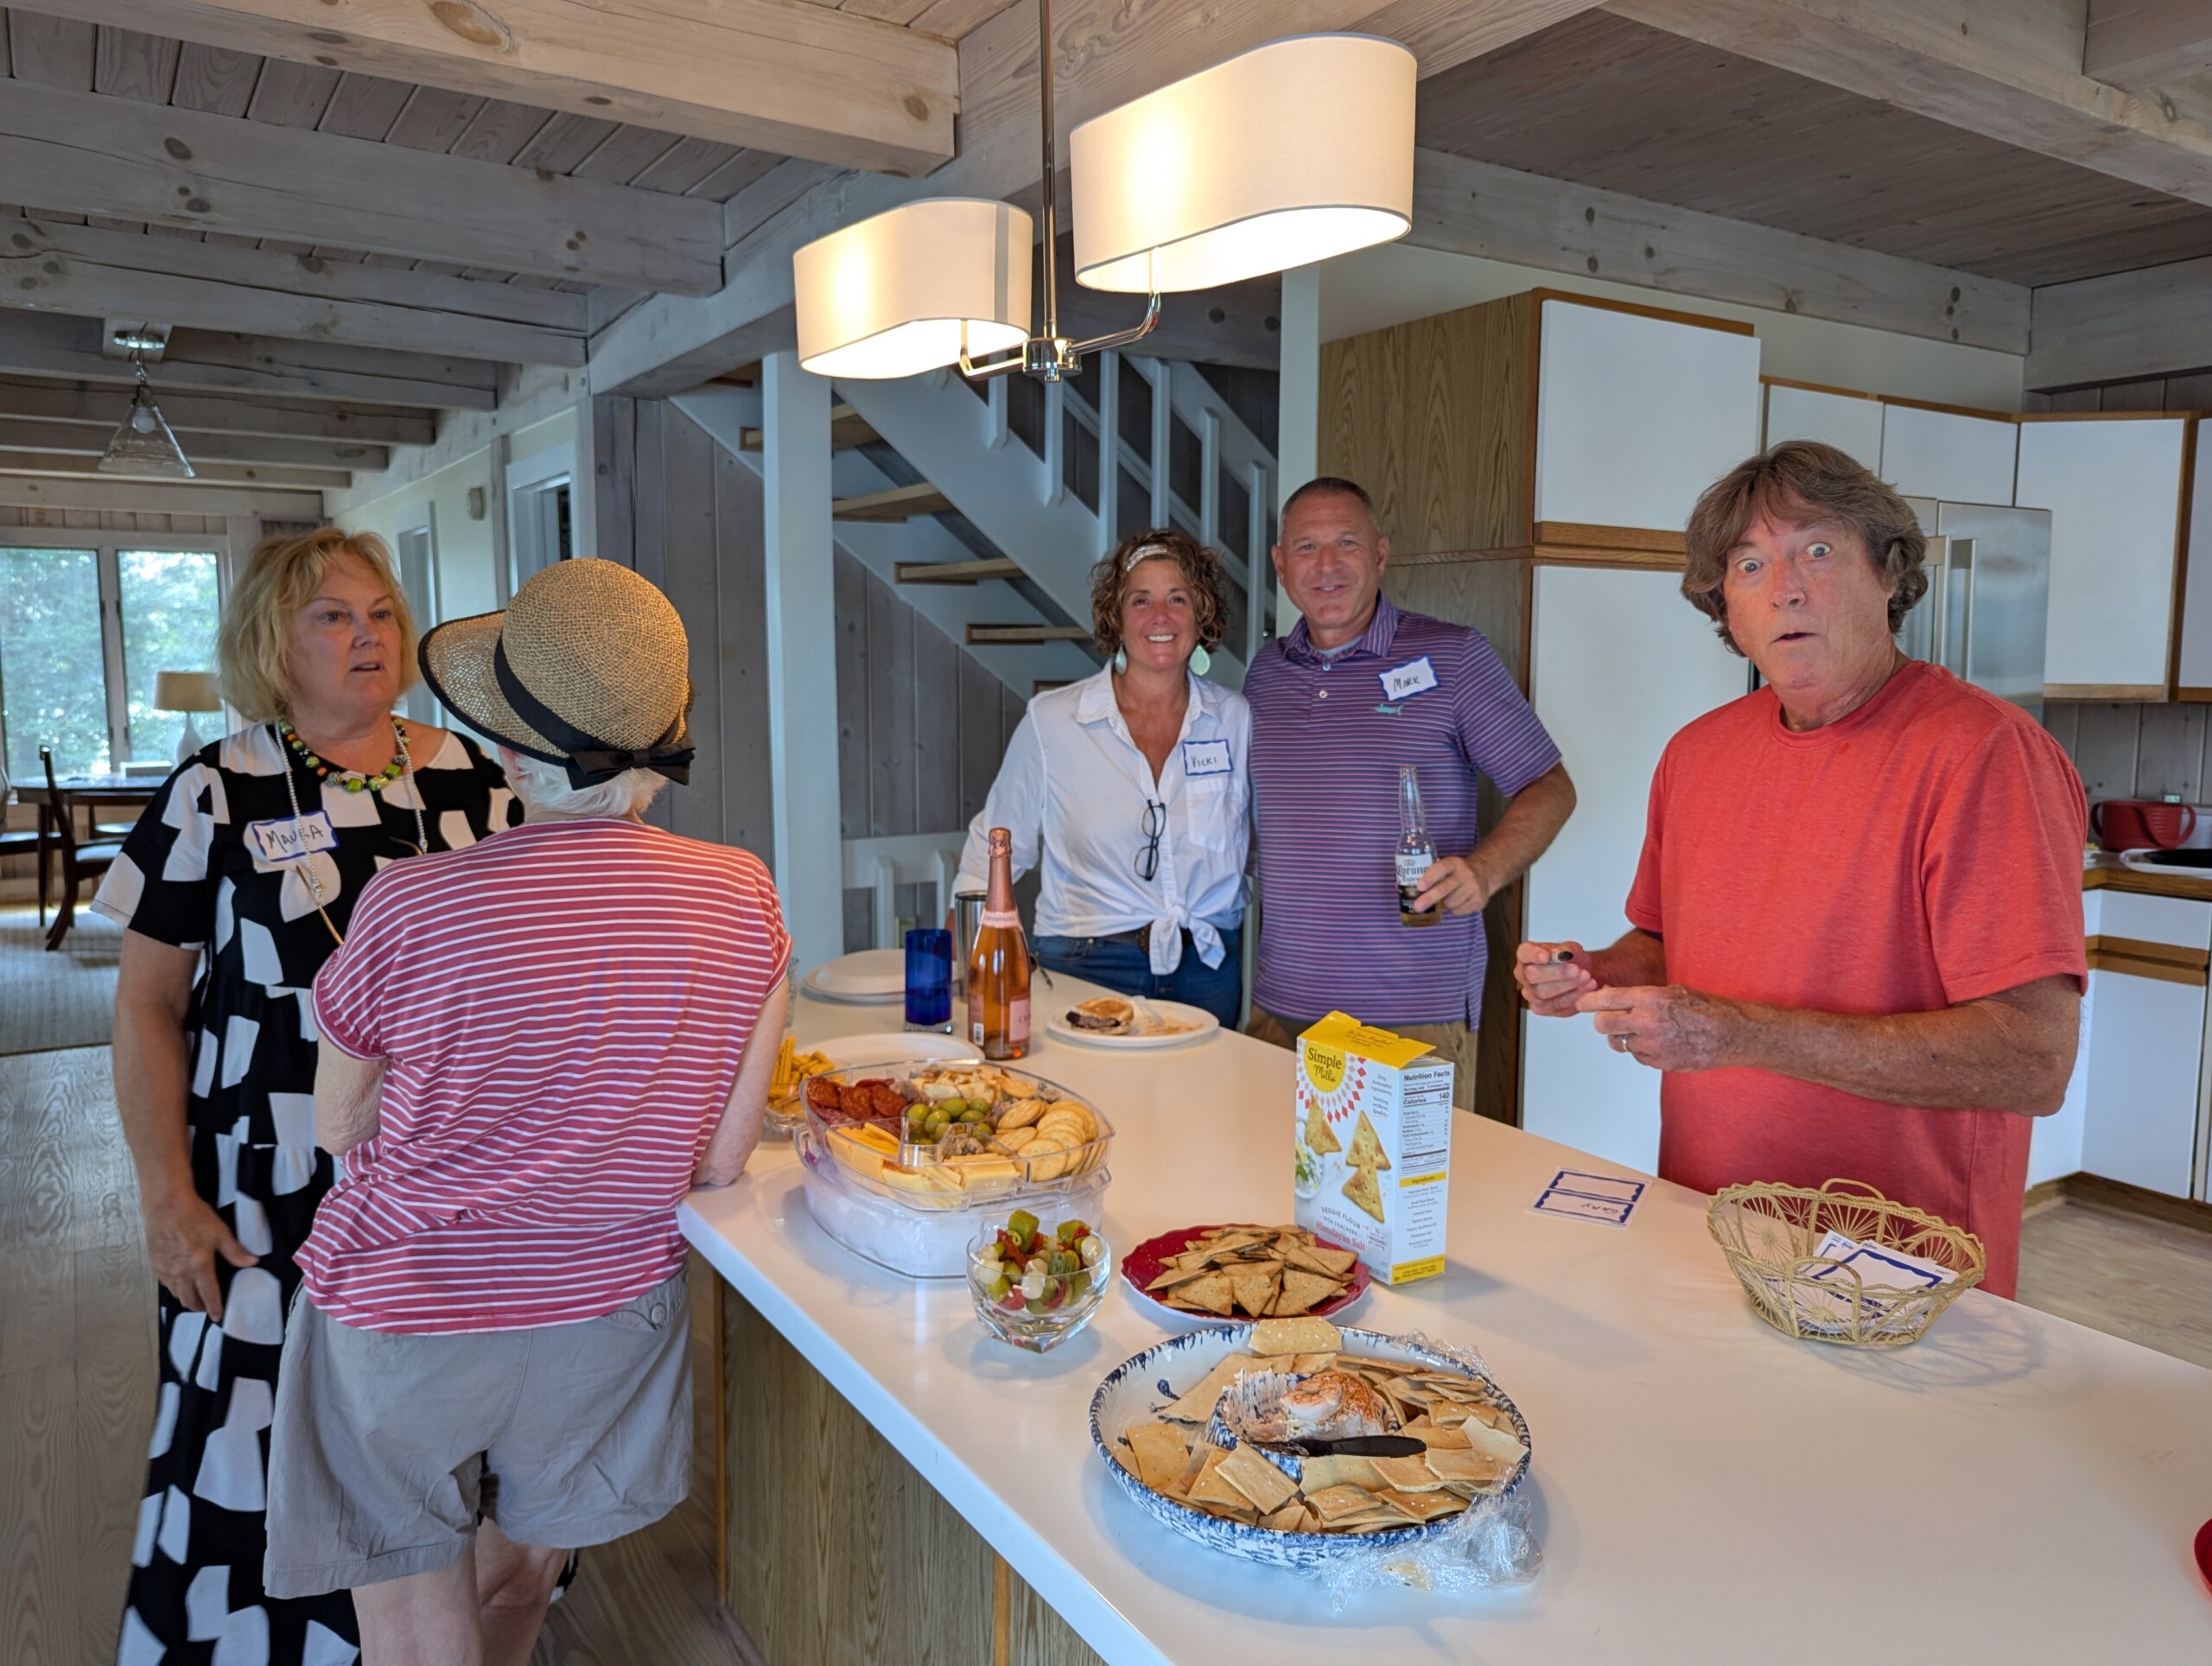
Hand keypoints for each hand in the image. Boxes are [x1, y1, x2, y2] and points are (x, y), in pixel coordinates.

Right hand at [142, 1188, 257, 1319]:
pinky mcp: (155, 1265)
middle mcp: (181, 1272)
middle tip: (207, 1307)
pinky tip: (181, 1283)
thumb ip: (235, 1251)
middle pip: (190, 1300)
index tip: (218, 1316)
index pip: (208, 1295)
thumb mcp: (220, 1232)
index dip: (214, 1308)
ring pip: (177, 1295)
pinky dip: (175, 1289)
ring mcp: (166, 1270)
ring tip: (195, 1297)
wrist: (165, 1205)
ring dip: (187, 1299)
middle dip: (200, 1307)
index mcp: (199, 1266)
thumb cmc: (194, 1216)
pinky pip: (166, 1285)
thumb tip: (253, 1262)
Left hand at [1413, 856, 1489, 916]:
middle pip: (1445, 888)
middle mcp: (1466, 874)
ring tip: (1443, 900)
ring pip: (1451, 903)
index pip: (1441, 868)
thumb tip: (1400, 886)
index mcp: (1454, 863)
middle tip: (1417, 907)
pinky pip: (1459, 911)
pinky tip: (1455, 902)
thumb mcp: (1446, 866)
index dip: (1429, 877)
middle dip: (1429, 899)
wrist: (1484, 874)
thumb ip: (1429, 874)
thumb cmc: (1455, 872)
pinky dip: (1453, 910)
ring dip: (1442, 905)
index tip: (1419, 886)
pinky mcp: (1479, 900)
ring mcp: (1474, 887)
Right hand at [1515, 940, 1595, 1015]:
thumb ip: (1565, 950)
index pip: (1524, 953)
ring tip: (1585, 977)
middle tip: (1576, 969)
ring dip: (1567, 985)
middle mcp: (1524, 974)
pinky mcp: (1540, 1008)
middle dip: (1557, 973)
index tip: (1547, 956)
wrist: (1582, 975)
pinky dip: (1572, 997)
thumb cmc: (1572, 960)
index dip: (1534, 955)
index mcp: (1526, 955)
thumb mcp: (1572, 949)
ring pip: (1542, 992)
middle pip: (1532, 975)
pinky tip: (1584, 989)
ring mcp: (1530, 993)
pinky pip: (1553, 1005)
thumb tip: (1560, 954)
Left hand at [1575, 984, 1742, 1071]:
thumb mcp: (1672, 990)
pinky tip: (1659, 1042)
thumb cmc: (1703, 1008)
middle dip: (1603, 1021)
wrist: (1729, 1033)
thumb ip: (1641, 996)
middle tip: (1609, 1019)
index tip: (1580, 1002)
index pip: (1605, 999)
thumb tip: (1611, 997)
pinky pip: (1638, 1057)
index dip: (1589, 1001)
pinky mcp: (1659, 1062)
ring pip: (1620, 1042)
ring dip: (1626, 1037)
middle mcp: (1646, 1022)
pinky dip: (1642, 1050)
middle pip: (1603, 1025)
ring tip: (1646, 1030)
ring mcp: (1652, 1045)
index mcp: (1649, 998)